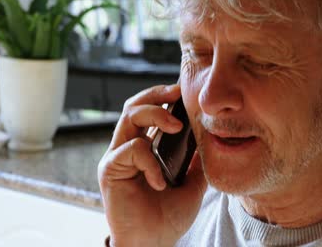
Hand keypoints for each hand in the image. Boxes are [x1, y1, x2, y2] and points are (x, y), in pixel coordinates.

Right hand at [98, 84, 206, 246]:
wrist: (153, 243)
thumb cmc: (169, 216)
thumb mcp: (193, 183)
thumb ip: (198, 160)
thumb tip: (211, 136)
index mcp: (147, 147)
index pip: (151, 110)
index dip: (165, 96)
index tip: (186, 90)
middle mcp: (129, 147)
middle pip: (135, 104)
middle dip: (157, 93)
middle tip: (179, 93)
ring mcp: (118, 157)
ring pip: (129, 116)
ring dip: (155, 114)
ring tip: (176, 126)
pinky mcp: (110, 170)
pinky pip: (131, 149)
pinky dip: (150, 161)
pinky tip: (160, 182)